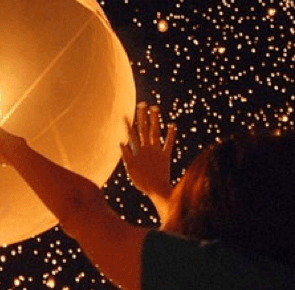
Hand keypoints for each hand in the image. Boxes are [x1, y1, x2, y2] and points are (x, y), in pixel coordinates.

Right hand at [120, 102, 175, 218]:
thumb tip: (121, 142)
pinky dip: (171, 134)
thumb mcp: (130, 169)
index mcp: (138, 151)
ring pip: (155, 132)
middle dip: (142, 116)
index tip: (125, 114)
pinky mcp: (166, 155)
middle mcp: (147, 148)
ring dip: (155, 120)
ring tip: (155, 108)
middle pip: (144, 129)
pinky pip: (169, 143)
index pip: (132, 135)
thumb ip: (126, 155)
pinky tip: (172, 124)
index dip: (128, 124)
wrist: (157, 189)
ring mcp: (157, 151)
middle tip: (142, 104)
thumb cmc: (142, 182)